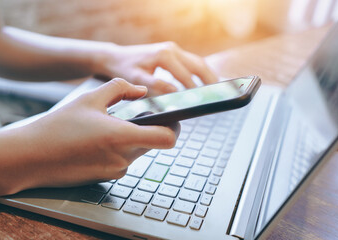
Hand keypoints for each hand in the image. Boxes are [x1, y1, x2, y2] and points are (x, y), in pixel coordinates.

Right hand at [1, 79, 179, 192]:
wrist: (30, 156)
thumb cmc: (58, 126)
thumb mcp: (90, 98)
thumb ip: (120, 89)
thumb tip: (140, 91)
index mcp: (122, 137)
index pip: (167, 139)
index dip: (175, 128)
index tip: (173, 119)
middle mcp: (123, 158)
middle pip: (153, 143)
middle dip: (149, 128)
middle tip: (134, 115)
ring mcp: (115, 170)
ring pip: (137, 151)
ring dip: (131, 138)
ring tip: (108, 126)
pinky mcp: (105, 177)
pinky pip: (123, 161)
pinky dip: (118, 149)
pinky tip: (97, 141)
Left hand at [93, 42, 217, 95]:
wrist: (117, 57)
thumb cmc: (125, 68)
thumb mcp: (137, 79)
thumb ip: (156, 86)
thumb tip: (175, 92)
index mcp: (164, 55)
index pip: (185, 75)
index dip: (195, 90)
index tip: (203, 102)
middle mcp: (171, 49)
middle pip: (198, 65)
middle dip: (210, 80)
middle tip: (219, 95)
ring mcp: (174, 49)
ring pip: (198, 62)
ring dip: (208, 75)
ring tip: (217, 90)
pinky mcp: (173, 52)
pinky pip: (192, 62)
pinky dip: (201, 72)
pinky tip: (206, 83)